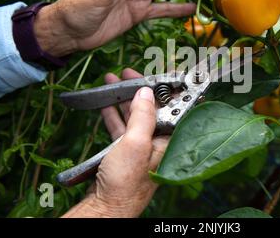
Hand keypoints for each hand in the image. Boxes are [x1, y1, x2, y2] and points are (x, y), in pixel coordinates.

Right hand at [63, 69, 168, 217]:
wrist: (106, 207)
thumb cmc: (125, 182)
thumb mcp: (136, 144)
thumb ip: (143, 116)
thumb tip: (147, 93)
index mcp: (167, 140)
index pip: (174, 108)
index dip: (168, 89)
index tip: (161, 72)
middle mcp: (157, 142)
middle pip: (152, 109)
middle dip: (140, 89)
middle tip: (128, 73)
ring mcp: (141, 147)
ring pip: (135, 116)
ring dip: (123, 98)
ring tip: (112, 81)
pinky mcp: (125, 152)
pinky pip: (121, 127)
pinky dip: (114, 114)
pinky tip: (105, 103)